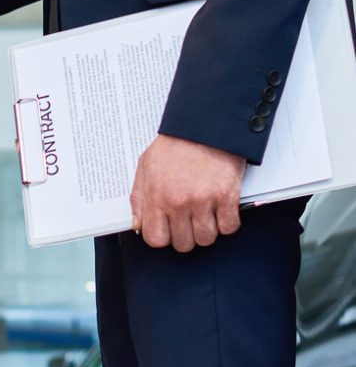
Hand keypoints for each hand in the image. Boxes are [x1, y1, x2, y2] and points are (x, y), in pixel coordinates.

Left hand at [130, 135, 246, 251]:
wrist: (206, 123)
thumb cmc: (176, 143)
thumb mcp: (146, 167)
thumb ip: (138, 199)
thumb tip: (138, 225)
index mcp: (157, 197)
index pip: (156, 239)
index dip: (163, 237)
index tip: (169, 229)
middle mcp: (179, 202)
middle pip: (183, 243)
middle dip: (185, 236)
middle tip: (188, 221)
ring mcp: (204, 200)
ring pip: (206, 238)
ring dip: (207, 231)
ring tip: (205, 216)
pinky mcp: (227, 195)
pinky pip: (229, 226)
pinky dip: (227, 223)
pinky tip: (222, 212)